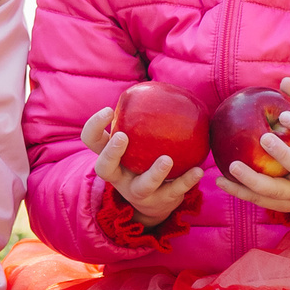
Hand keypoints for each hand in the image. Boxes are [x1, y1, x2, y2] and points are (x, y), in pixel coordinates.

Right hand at [80, 106, 202, 226]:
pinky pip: (173, 192)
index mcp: (111, 157)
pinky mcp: (159, 202)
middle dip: (111, 153)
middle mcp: (119, 176)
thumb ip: (144, 120)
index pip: (92, 141)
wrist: (155, 203)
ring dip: (154, 173)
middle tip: (122, 137)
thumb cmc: (144, 160)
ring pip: (141, 187)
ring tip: (167, 159)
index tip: (109, 110)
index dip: (94, 126)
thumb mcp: (138, 143)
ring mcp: (137, 192)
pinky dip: (185, 182)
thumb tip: (163, 86)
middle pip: (104, 168)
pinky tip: (198, 171)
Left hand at [216, 76, 289, 214]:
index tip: (283, 115)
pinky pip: (258, 200)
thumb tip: (286, 80)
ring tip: (232, 166)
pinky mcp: (282, 206)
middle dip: (283, 155)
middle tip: (263, 138)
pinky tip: (220, 180)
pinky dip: (238, 191)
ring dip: (253, 180)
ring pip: (277, 191)